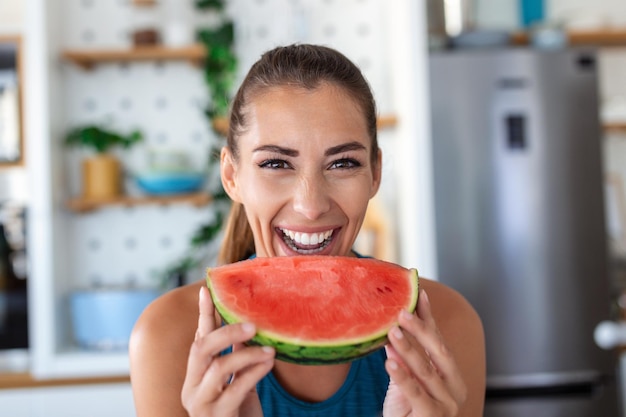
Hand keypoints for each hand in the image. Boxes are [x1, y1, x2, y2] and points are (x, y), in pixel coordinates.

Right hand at [181, 287, 274, 416]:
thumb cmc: (239, 412)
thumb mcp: (238, 379)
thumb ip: (237, 354)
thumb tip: (246, 324)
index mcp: (194, 375)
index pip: (198, 338)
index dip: (203, 313)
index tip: (207, 288)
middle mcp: (191, 388)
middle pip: (201, 348)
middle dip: (226, 331)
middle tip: (252, 324)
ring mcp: (201, 404)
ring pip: (219, 367)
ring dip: (247, 354)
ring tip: (270, 350)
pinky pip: (236, 389)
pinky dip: (254, 373)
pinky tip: (268, 364)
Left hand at [383, 290, 466, 416]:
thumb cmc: (409, 414)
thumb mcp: (406, 382)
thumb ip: (404, 360)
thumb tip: (393, 332)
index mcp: (451, 376)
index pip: (438, 341)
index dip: (429, 317)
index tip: (419, 294)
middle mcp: (454, 387)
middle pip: (438, 351)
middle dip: (420, 329)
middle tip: (402, 311)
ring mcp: (447, 404)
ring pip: (426, 370)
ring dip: (408, 348)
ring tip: (392, 332)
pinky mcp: (433, 416)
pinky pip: (415, 392)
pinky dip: (402, 376)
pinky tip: (389, 362)